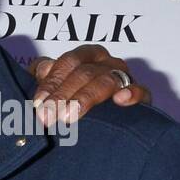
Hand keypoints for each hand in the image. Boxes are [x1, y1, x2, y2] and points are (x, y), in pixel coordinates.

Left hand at [28, 45, 151, 126]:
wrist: (105, 123)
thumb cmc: (74, 98)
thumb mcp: (56, 87)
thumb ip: (46, 76)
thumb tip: (43, 68)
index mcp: (85, 56)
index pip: (68, 62)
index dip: (52, 81)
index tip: (38, 102)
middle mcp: (106, 62)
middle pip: (83, 72)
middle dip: (62, 95)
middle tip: (47, 116)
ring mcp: (124, 77)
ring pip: (104, 81)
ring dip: (84, 99)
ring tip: (67, 116)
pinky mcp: (141, 96)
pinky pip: (140, 91)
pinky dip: (132, 93)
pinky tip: (120, 100)